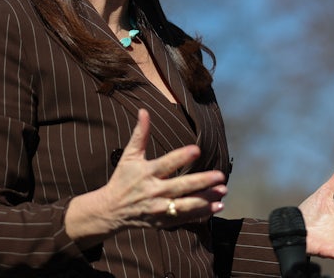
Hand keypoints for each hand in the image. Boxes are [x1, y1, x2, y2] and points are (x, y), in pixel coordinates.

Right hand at [66, 109, 226, 246]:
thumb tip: (144, 111)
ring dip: (206, 199)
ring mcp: (159, 209)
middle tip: (220, 176)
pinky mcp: (163, 222)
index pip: (167, 164)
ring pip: (186, 205)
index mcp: (146, 173)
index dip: (181, 157)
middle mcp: (153, 191)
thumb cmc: (122, 179)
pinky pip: (185, 218)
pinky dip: (201, 213)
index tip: (197, 150)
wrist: (110, 211)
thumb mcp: (129, 156)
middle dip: (201, 181)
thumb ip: (140, 134)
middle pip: (181, 186)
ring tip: (223, 191)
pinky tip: (217, 206)